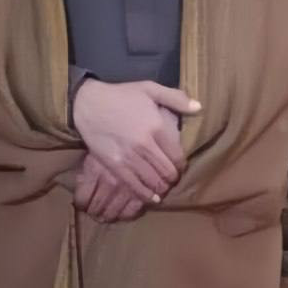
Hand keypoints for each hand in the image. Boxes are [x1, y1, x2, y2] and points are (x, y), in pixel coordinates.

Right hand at [72, 79, 198, 205]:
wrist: (88, 104)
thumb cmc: (121, 95)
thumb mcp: (150, 89)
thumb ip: (176, 98)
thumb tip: (198, 107)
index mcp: (157, 127)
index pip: (177, 157)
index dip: (181, 166)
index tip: (179, 167)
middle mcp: (145, 145)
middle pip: (167, 172)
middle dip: (172, 178)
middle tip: (171, 178)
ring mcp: (129, 157)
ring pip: (153, 182)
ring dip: (161, 188)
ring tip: (162, 186)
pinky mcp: (115, 165)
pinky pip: (135, 186)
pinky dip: (146, 195)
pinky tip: (152, 198)